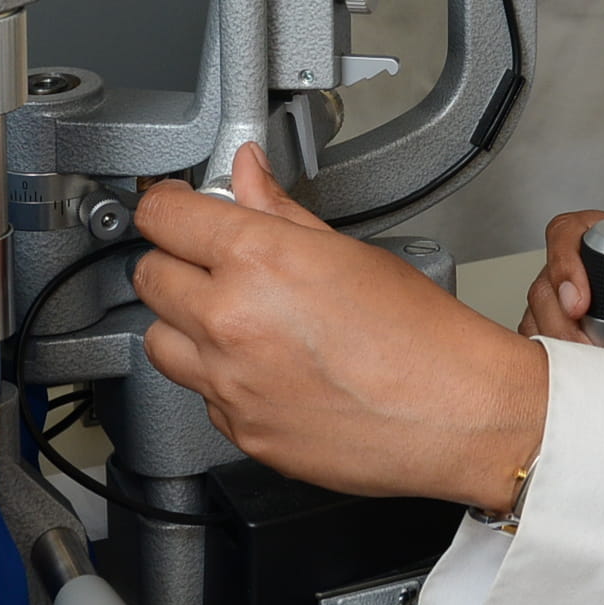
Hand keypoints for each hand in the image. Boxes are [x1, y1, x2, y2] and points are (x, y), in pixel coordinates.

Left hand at [134, 147, 548, 510]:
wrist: (455, 413)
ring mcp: (229, 383)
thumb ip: (279, 209)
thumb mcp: (346, 249)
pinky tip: (261, 366)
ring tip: (229, 318)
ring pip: (158, 340)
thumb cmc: (420, 334)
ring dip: (181, 323)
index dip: (167, 205)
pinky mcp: (240, 431)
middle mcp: (230, 321)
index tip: (174, 208)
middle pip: (148, 276)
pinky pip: (199, 394)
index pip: (164, 216)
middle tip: (207, 260)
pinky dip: (217, 378)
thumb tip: (245, 173)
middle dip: (173, 261)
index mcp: (257, 260)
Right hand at [524, 210, 603, 382]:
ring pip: (541, 309)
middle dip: (556, 313)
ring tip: (589, 362)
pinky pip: (547, 337)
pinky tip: (577, 370)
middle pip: (548, 275)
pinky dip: (554, 356)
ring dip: (555, 338)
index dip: (568, 262)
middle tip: (584, 345)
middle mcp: (599, 265)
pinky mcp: (579, 332)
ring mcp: (585, 299)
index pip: (575, 231)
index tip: (581, 302)